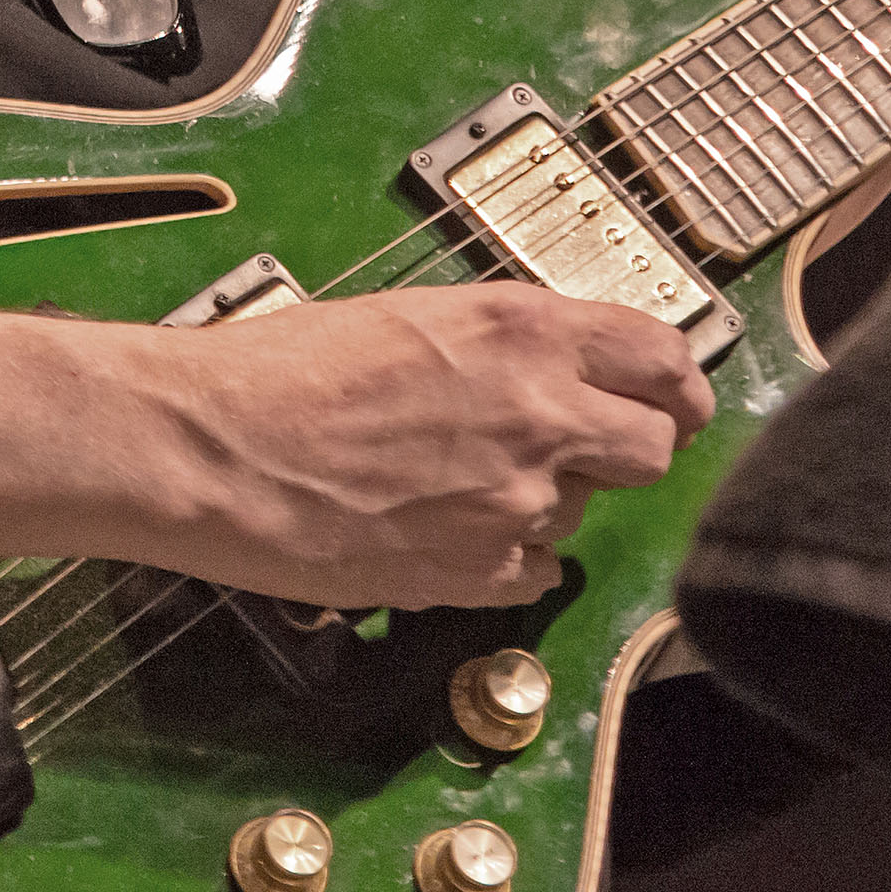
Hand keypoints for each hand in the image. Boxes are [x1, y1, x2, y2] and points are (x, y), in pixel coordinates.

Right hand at [162, 282, 716, 609]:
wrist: (214, 448)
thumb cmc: (280, 372)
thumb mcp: (409, 318)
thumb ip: (501, 343)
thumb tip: (552, 370)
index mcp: (523, 330)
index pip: (664, 356)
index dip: (676, 383)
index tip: (670, 397)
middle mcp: (540, 412)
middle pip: (656, 447)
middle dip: (628, 447)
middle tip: (586, 447)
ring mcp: (517, 501)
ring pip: (583, 511)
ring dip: (544, 497)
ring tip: (457, 478)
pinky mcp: (481, 573)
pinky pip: (533, 571)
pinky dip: (504, 556)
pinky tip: (441, 527)